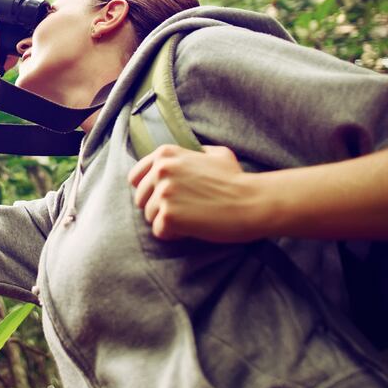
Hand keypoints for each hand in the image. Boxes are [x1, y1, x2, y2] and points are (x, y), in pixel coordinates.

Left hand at [127, 144, 270, 241]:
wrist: (252, 202)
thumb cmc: (237, 180)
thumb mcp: (216, 153)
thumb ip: (195, 152)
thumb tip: (187, 155)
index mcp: (166, 154)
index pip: (135, 177)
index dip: (149, 191)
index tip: (165, 198)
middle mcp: (161, 170)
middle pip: (141, 199)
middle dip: (159, 208)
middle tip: (184, 211)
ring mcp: (164, 193)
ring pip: (150, 217)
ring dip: (167, 222)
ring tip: (191, 219)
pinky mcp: (169, 215)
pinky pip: (160, 232)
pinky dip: (174, 235)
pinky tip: (192, 229)